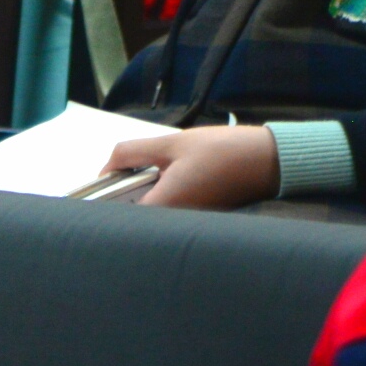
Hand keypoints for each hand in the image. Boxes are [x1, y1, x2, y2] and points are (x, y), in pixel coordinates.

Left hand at [109, 124, 277, 210]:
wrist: (271, 160)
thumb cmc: (224, 151)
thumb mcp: (171, 143)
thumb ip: (131, 153)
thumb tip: (106, 168)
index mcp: (166, 206)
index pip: (120, 219)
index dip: (102, 205)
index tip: (95, 187)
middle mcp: (177, 222)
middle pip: (134, 220)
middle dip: (120, 198)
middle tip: (118, 174)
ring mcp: (189, 222)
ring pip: (151, 214)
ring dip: (140, 195)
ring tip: (141, 173)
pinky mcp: (198, 218)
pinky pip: (168, 211)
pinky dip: (158, 195)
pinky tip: (164, 176)